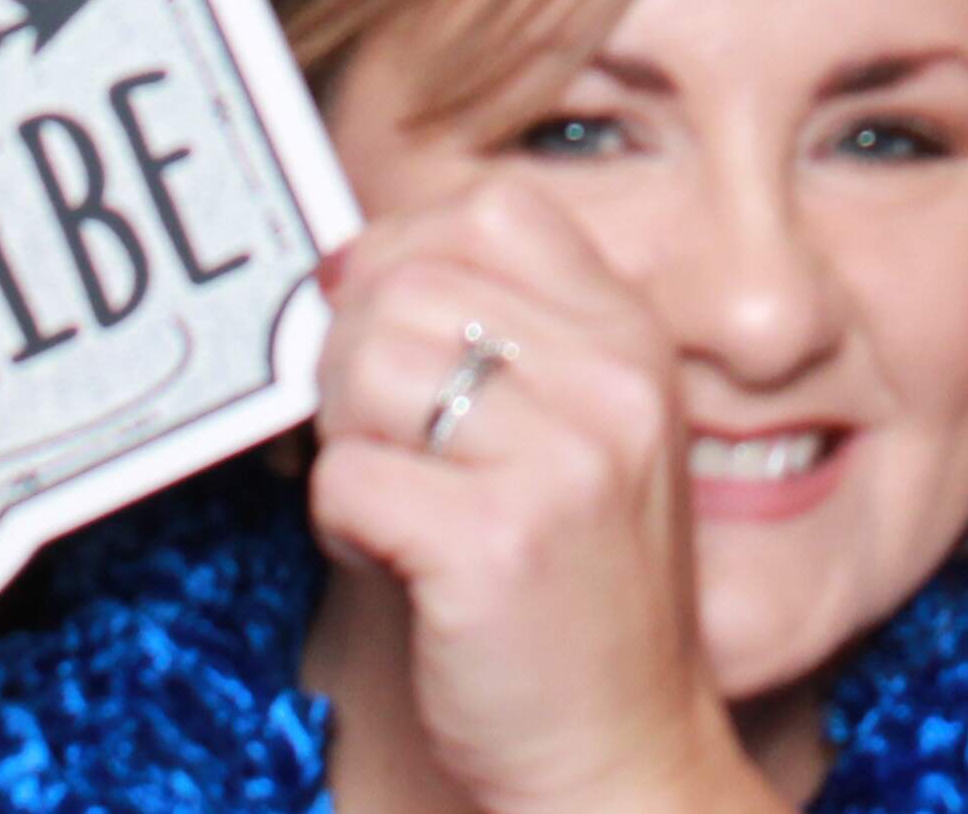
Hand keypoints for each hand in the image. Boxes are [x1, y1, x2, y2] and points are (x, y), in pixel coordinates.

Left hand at [306, 182, 757, 813]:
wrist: (622, 757)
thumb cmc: (573, 601)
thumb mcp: (574, 436)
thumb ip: (490, 336)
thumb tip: (336, 266)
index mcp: (631, 341)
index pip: (490, 210)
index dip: (404, 256)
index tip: (385, 333)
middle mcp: (611, 384)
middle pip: (403, 284)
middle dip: (353, 364)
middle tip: (384, 447)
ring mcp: (562, 462)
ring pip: (364, 369)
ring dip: (347, 445)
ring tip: (399, 507)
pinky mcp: (496, 545)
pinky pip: (345, 479)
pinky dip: (341, 526)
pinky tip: (400, 563)